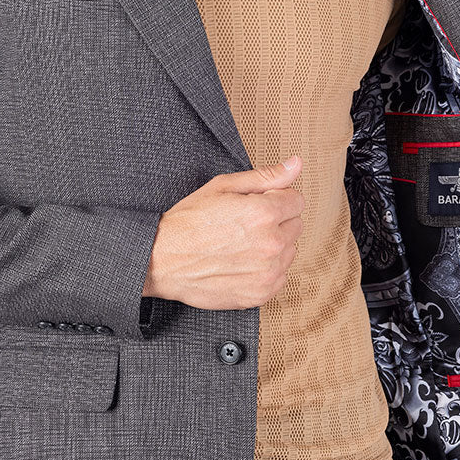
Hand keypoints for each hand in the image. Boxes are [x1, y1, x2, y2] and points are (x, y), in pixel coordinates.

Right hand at [143, 155, 304, 309]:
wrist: (162, 260)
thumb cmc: (188, 222)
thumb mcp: (223, 187)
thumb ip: (265, 176)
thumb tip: (295, 165)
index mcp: (264, 213)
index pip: (297, 200)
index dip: (276, 199)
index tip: (257, 204)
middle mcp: (271, 244)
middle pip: (295, 225)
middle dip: (277, 221)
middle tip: (245, 224)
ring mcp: (268, 272)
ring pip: (289, 251)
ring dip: (273, 247)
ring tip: (241, 244)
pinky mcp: (261, 294)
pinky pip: (280, 276)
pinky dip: (266, 270)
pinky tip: (242, 262)